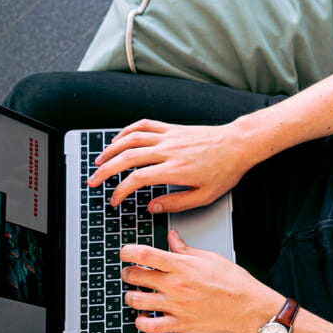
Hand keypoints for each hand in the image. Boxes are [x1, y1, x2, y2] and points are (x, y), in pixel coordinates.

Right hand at [86, 119, 252, 212]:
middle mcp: (168, 150)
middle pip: (126, 157)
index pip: (137, 179)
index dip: (120, 190)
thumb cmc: (225, 171)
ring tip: (99, 161)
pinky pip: (144, 125)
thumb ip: (176, 203)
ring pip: (131, 139)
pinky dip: (127, 131)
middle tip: (93, 181)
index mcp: (175, 170)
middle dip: (105, 170)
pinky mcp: (172, 128)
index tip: (114, 200)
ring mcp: (169, 136)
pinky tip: (118, 140)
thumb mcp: (204, 196)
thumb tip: (152, 207)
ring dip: (111, 149)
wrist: (238, 145)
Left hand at [120, 231, 281, 332]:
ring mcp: (175, 306)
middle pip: (135, 276)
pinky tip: (142, 316)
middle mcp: (175, 285)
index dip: (127, 251)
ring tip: (135, 293)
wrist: (248, 307)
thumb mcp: (210, 257)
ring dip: (130, 296)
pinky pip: (149, 326)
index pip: (144, 254)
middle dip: (127, 273)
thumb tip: (172, 238)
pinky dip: (140, 321)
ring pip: (136, 301)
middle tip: (130, 273)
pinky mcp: (179, 324)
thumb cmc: (233, 282)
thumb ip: (186, 249)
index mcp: (182, 266)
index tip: (124, 252)